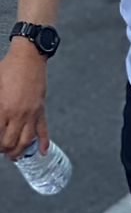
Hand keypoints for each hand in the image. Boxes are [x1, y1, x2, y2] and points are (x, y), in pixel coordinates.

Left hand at [0, 41, 47, 159]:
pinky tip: (42, 151)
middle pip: (10, 143)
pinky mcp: (41, 109)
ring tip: (14, 156)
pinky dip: (43, 142)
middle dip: (3, 150)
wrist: (29, 56)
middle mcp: (18, 114)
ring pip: (26, 141)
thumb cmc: (8, 68)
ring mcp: (32, 112)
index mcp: (4, 108)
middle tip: (1, 150)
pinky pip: (44, 129)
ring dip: (19, 152)